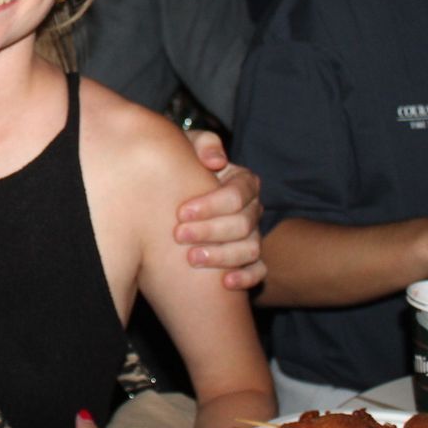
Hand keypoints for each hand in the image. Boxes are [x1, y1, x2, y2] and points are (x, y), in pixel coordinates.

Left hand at [175, 130, 264, 289]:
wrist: (169, 194)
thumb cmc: (179, 167)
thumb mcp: (186, 147)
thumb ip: (202, 144)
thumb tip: (216, 161)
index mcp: (242, 181)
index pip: (239, 193)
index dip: (211, 204)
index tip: (181, 212)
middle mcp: (251, 209)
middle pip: (244, 223)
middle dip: (210, 231)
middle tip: (178, 235)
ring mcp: (251, 235)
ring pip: (251, 249)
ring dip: (223, 256)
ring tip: (192, 259)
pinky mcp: (247, 259)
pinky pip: (258, 271)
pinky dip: (246, 278)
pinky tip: (226, 283)